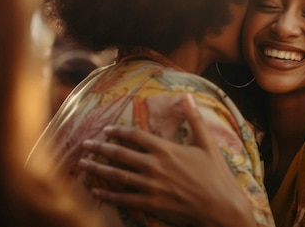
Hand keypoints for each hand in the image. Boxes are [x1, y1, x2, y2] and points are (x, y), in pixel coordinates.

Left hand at [79, 94, 257, 226]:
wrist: (221, 206)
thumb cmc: (216, 174)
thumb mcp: (207, 143)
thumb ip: (194, 119)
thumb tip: (187, 97)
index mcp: (167, 149)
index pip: (136, 136)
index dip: (119, 131)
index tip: (106, 129)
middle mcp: (154, 166)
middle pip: (120, 154)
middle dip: (100, 148)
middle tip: (85, 144)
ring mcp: (151, 187)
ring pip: (117, 175)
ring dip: (98, 169)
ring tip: (83, 164)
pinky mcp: (151, 204)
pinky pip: (123, 199)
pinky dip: (108, 195)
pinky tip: (96, 191)